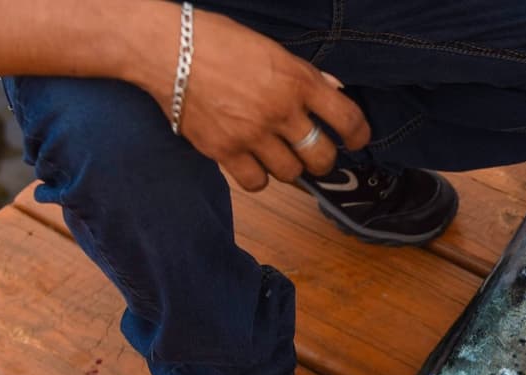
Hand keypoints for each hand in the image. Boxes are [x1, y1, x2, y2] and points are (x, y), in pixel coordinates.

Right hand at [131, 8, 368, 190]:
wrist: (165, 49)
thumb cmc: (217, 41)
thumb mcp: (270, 48)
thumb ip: (305, 74)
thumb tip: (334, 91)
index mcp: (297, 80)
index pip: (348, 119)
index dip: (359, 136)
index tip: (357, 141)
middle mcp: (280, 110)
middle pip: (322, 157)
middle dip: (323, 159)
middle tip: (314, 153)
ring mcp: (252, 134)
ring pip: (292, 173)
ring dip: (290, 168)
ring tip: (278, 154)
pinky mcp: (225, 151)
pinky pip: (257, 182)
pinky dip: (259, 177)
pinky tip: (253, 163)